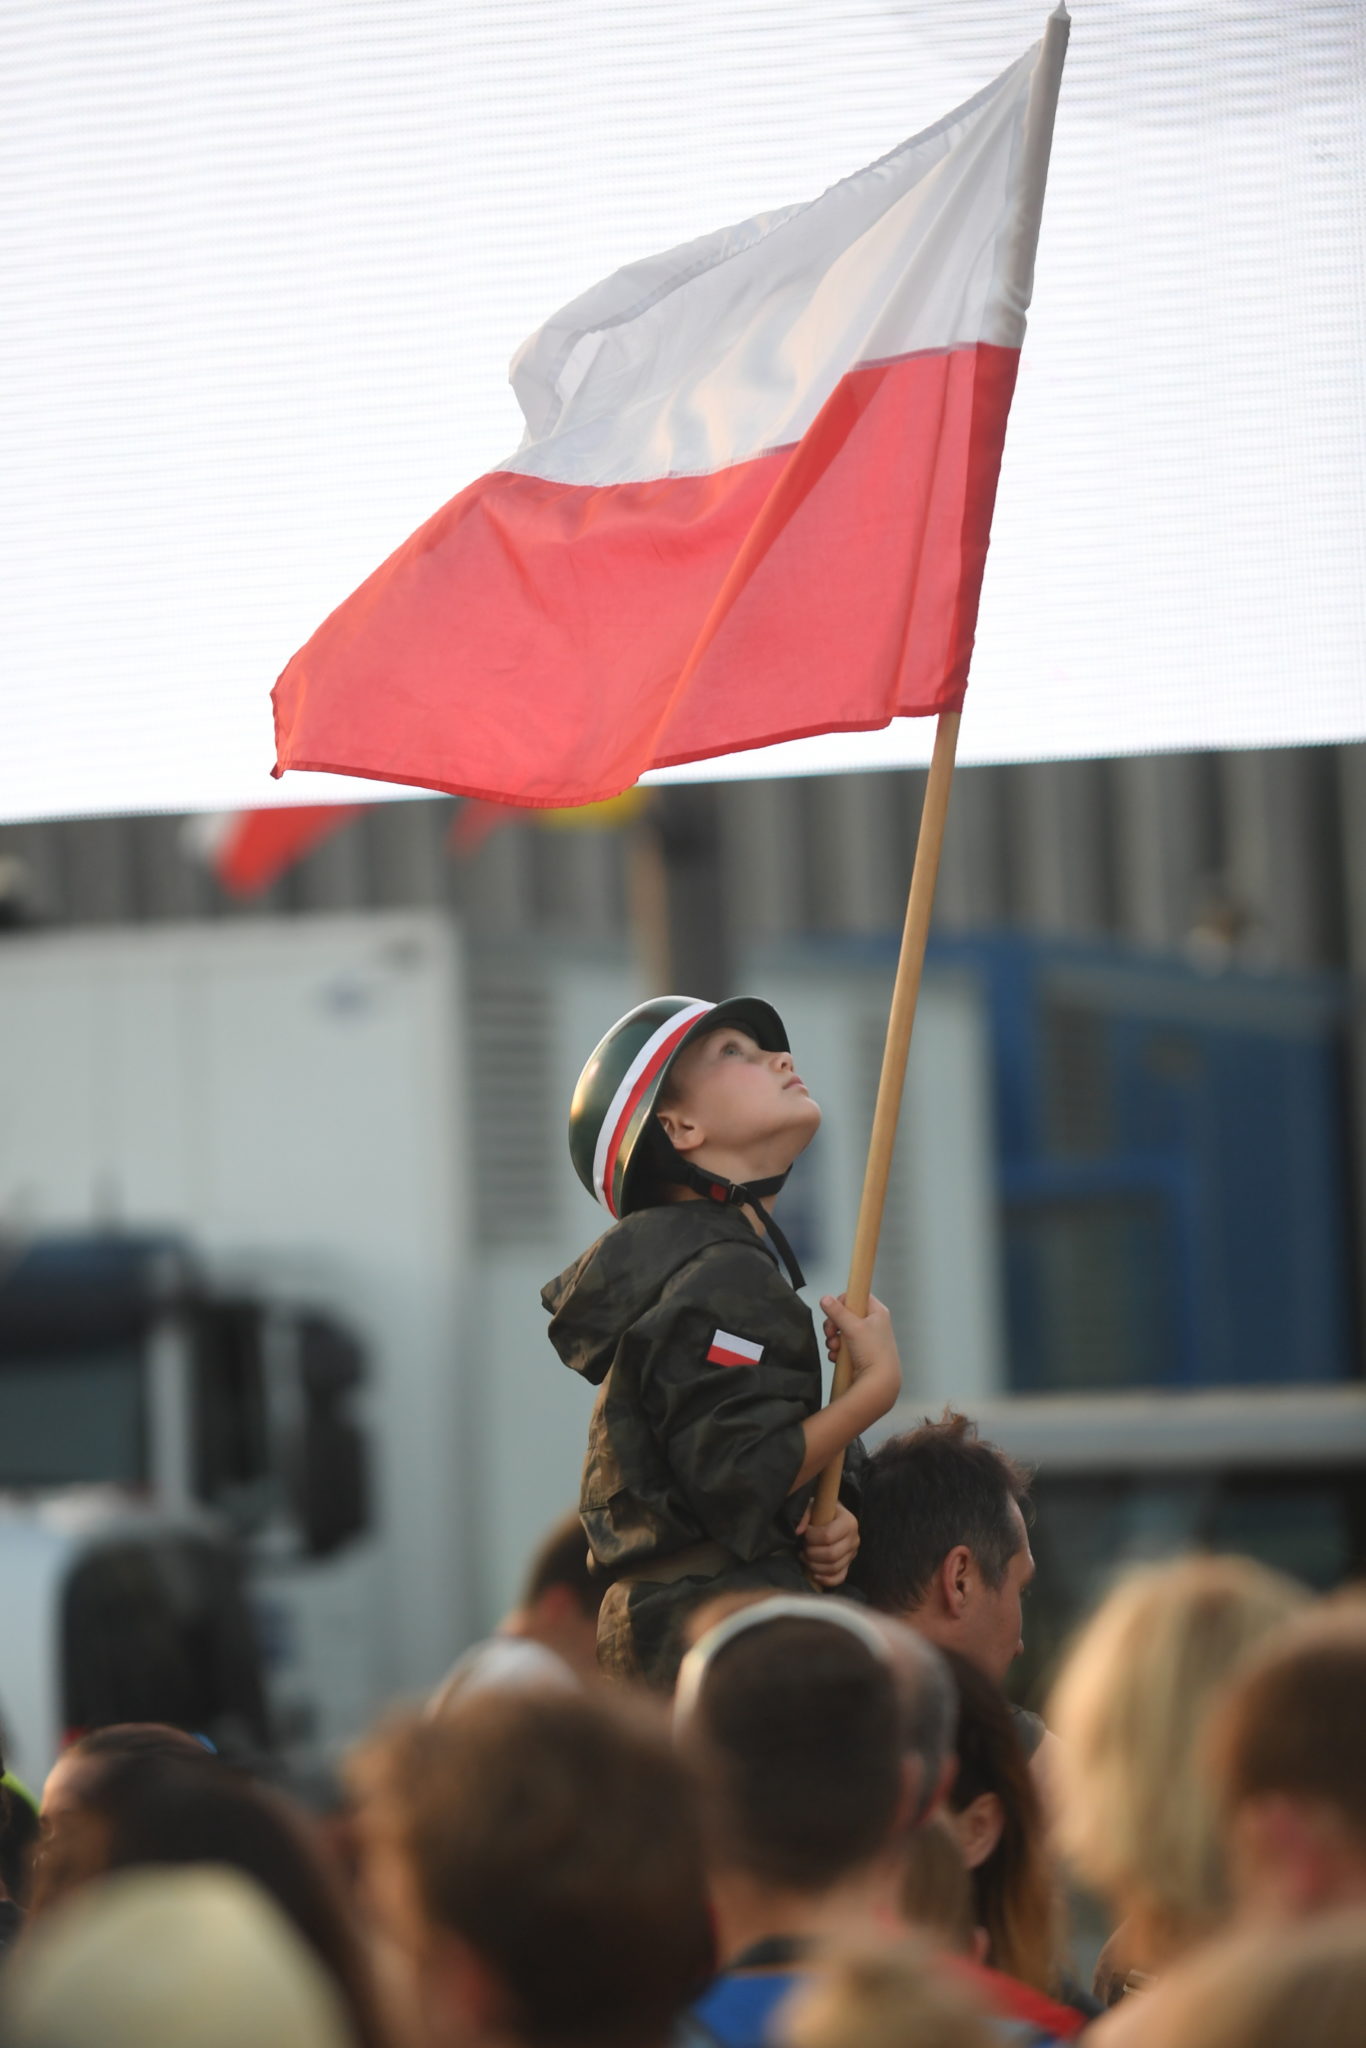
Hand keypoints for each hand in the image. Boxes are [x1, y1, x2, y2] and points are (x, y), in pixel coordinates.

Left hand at [797, 1501, 859, 1587]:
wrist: (833, 1517)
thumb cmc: (822, 1511)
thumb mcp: (814, 1505)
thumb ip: (805, 1514)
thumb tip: (799, 1531)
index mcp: (849, 1522)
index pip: (828, 1536)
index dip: (812, 1537)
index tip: (805, 1533)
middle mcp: (854, 1539)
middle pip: (831, 1554)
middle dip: (811, 1553)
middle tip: (803, 1547)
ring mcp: (852, 1554)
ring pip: (833, 1568)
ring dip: (814, 1565)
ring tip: (804, 1556)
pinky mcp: (848, 1566)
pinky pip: (839, 1578)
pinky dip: (825, 1580)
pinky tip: (814, 1574)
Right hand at [819, 1292, 901, 1420]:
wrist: (879, 1383)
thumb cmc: (873, 1352)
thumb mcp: (853, 1327)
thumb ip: (837, 1312)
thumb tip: (825, 1299)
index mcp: (877, 1313)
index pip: (857, 1296)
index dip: (843, 1302)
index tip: (836, 1312)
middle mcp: (873, 1324)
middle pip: (845, 1314)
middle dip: (834, 1325)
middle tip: (831, 1333)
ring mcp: (866, 1340)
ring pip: (841, 1331)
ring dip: (833, 1339)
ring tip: (835, 1348)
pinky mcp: (859, 1353)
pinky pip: (842, 1346)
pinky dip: (836, 1351)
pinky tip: (836, 1357)